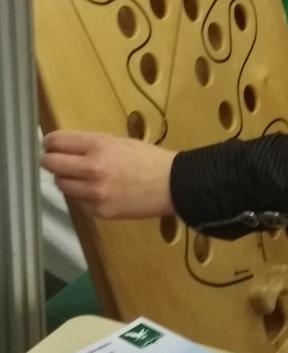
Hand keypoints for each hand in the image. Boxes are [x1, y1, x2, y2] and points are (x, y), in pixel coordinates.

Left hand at [42, 131, 175, 219]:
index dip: (50, 142)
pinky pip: (78, 201)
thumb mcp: (118, 142)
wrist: (172, 185)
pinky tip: (95, 190)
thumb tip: (64, 148)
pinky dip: (81, 195)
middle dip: (50, 160)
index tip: (51, 144)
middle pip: (51, 164)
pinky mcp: (99, 211)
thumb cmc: (148, 159)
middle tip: (53, 160)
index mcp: (98, 145)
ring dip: (65, 178)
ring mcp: (94, 193)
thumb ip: (91, 145)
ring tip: (77, 176)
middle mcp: (92, 168)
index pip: (57, 141)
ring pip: (61, 184)